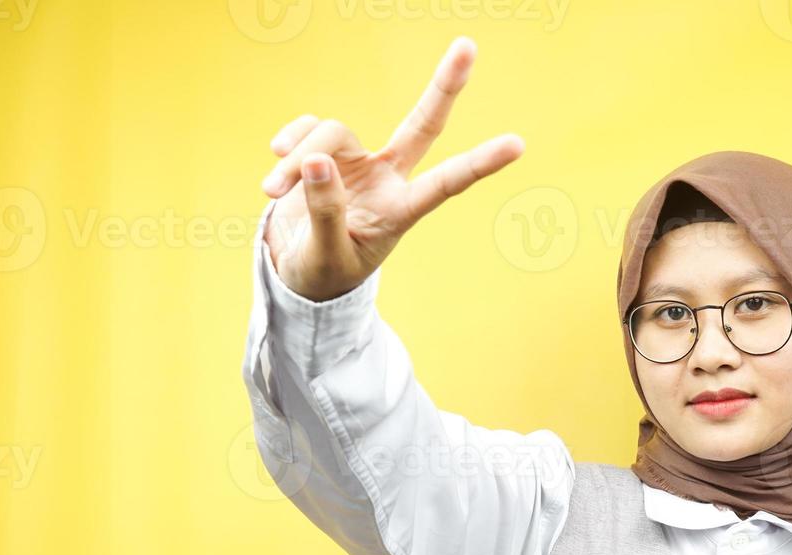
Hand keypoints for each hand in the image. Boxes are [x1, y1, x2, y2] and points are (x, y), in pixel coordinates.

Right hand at [259, 36, 523, 301]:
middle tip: (468, 45)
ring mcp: (358, 162)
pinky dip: (290, 143)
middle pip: (421, 124)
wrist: (297, 272)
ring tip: (273, 189)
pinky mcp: (326, 153)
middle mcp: (387, 178)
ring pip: (331, 133)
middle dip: (444, 86)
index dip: (480, 164)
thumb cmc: (324, 272)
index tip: (518, 144)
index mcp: (401, 210)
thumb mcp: (325, 254)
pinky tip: (276, 165)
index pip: (447, 183)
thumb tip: (315, 160)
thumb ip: (324, 210)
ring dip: (297, 158)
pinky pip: (307, 129)